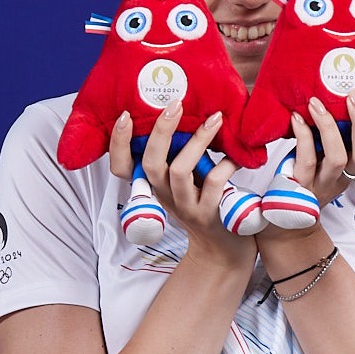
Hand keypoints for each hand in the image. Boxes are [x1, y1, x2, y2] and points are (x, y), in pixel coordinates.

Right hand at [109, 104, 255, 268]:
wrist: (222, 248)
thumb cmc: (205, 203)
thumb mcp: (186, 178)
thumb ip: (182, 153)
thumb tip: (189, 111)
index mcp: (154, 183)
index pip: (121, 166)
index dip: (118, 143)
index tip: (125, 116)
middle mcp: (164, 195)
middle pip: (150, 162)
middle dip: (161, 131)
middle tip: (175, 105)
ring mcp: (185, 207)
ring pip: (180, 170)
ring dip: (198, 141)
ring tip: (215, 119)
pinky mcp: (208, 215)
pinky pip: (213, 183)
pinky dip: (226, 164)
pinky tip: (236, 154)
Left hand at [284, 92, 354, 206]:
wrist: (287, 207)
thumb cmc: (311, 170)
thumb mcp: (332, 152)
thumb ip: (343, 133)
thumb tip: (347, 96)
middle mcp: (344, 178)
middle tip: (352, 97)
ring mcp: (323, 183)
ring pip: (337, 158)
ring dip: (328, 125)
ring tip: (316, 103)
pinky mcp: (301, 185)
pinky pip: (306, 160)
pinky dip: (302, 135)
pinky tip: (297, 118)